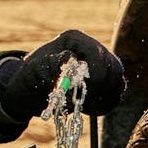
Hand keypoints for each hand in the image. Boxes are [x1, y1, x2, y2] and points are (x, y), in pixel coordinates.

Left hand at [0, 29, 123, 119]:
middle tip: (82, 103)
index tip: (78, 93)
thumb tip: (69, 58)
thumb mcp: (35, 70)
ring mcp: (100, 64)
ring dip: (103, 98)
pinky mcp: (104, 80)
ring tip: (82, 106)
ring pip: (117, 81)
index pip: (97, 55)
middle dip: (100, 89)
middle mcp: (91, 48)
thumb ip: (52, 64)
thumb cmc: (30, 76)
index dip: (94, 76)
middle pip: (113, 69)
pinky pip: (116, 93)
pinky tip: (88, 108)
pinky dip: (105, 103)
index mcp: (74, 39)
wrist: (29, 89)